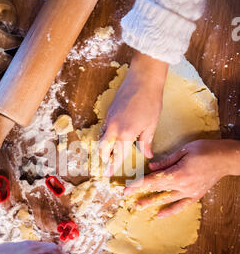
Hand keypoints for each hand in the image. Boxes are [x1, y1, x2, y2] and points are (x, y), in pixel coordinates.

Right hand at [100, 52, 167, 175]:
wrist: (143, 78)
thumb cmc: (151, 101)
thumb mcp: (152, 124)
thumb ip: (146, 142)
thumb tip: (147, 155)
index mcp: (126, 134)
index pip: (117, 155)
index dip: (113, 166)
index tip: (109, 175)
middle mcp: (114, 128)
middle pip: (103, 148)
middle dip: (104, 158)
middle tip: (107, 164)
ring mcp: (109, 118)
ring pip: (102, 137)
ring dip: (104, 146)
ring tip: (109, 152)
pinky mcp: (109, 110)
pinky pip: (104, 127)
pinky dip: (106, 134)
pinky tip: (113, 135)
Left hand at [125, 139, 239, 216]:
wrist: (226, 159)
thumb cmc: (206, 150)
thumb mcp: (184, 150)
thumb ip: (166, 161)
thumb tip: (152, 168)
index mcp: (178, 173)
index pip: (153, 181)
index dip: (138, 185)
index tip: (126, 188)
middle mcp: (183, 186)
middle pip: (157, 190)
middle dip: (140, 193)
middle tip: (126, 197)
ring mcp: (189, 192)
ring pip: (166, 200)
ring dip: (151, 203)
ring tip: (138, 206)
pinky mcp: (195, 196)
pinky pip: (180, 206)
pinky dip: (170, 211)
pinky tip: (159, 214)